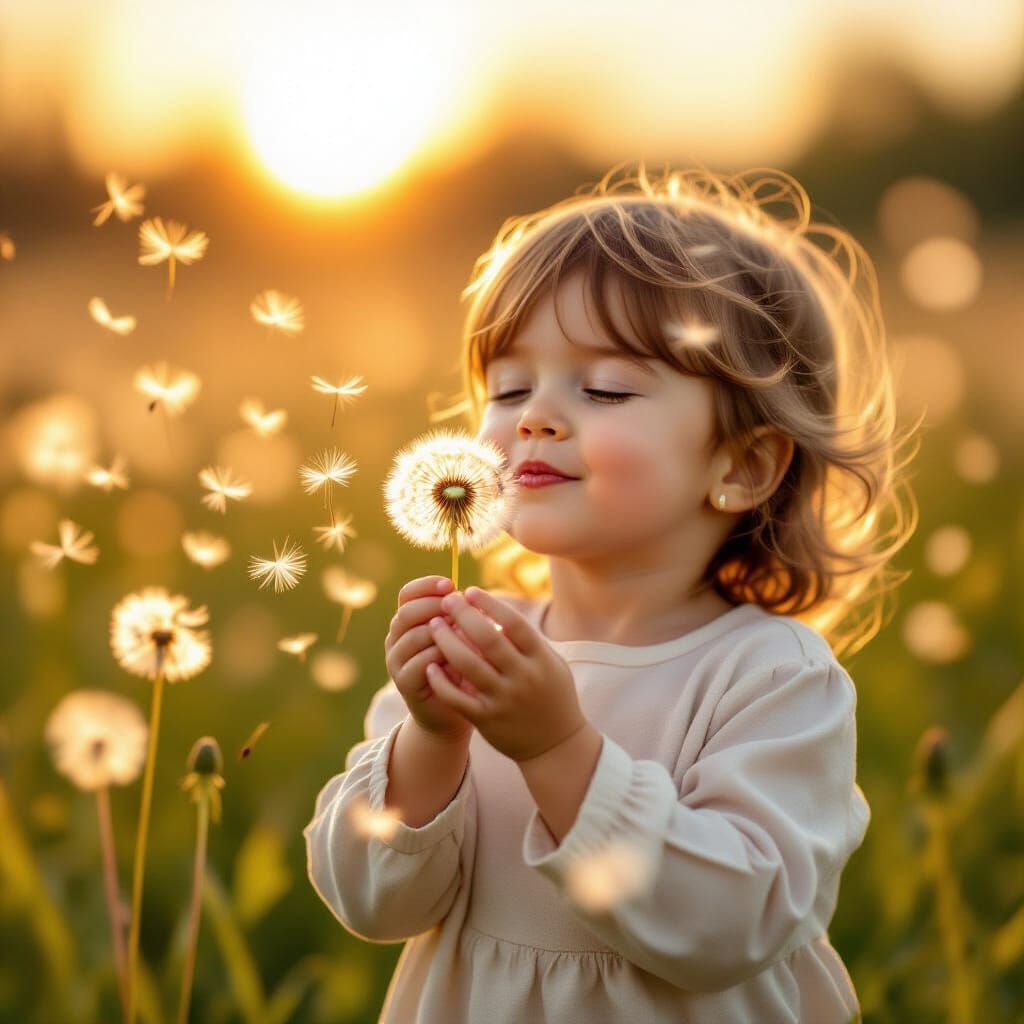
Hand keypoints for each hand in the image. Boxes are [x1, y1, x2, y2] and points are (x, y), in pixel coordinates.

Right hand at [384, 576, 481, 745]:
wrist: (452, 711)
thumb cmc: (461, 667)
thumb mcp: (462, 637)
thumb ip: (458, 617)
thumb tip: (466, 596)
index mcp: (408, 621)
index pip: (407, 594)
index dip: (426, 586)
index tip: (450, 584)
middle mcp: (396, 638)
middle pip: (407, 612)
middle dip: (434, 606)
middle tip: (457, 608)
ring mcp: (396, 661)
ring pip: (412, 636)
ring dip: (440, 632)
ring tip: (464, 633)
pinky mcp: (403, 683)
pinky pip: (419, 663)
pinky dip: (439, 657)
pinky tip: (457, 657)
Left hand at [423, 586, 586, 762]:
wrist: (556, 745)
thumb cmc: (552, 695)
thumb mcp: (550, 663)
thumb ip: (527, 639)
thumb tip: (496, 610)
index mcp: (540, 659)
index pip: (513, 624)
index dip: (490, 604)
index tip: (471, 591)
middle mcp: (522, 677)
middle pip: (488, 639)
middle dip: (463, 616)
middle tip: (447, 601)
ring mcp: (503, 699)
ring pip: (467, 665)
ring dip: (447, 641)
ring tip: (434, 625)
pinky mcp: (486, 719)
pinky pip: (457, 697)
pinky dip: (441, 680)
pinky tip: (430, 664)